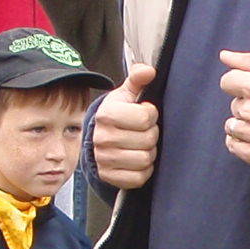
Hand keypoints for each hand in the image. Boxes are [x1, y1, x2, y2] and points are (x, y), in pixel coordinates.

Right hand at [93, 63, 159, 189]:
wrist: (99, 140)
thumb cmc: (117, 115)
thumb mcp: (126, 94)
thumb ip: (137, 79)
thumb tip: (149, 71)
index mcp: (107, 114)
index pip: (146, 117)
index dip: (151, 115)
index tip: (144, 114)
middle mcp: (103, 138)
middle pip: (148, 140)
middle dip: (151, 135)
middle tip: (143, 132)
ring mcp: (105, 159)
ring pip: (145, 160)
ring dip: (148, 153)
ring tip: (140, 145)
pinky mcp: (110, 177)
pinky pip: (139, 177)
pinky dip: (143, 170)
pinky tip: (136, 160)